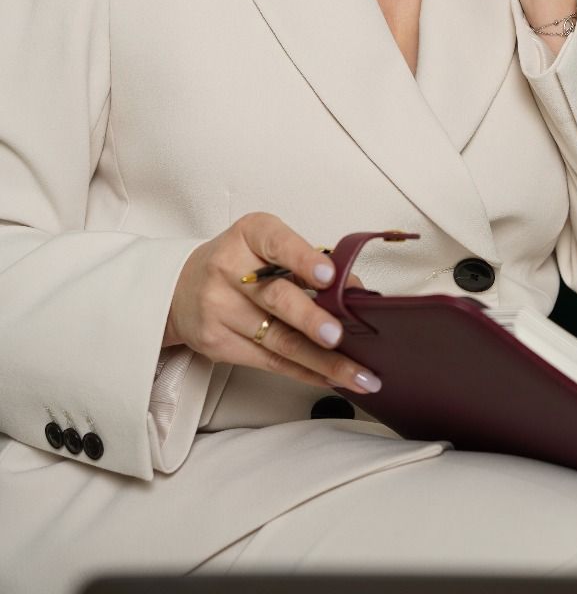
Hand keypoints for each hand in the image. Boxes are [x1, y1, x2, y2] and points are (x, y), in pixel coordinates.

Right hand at [161, 211, 379, 396]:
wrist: (181, 288)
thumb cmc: (239, 261)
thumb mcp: (269, 245)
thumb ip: (309, 262)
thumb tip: (353, 290)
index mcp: (249, 234)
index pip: (278, 244)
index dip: (304, 259)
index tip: (329, 275)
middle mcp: (230, 270)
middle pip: (276, 298)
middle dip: (311, 320)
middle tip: (339, 335)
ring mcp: (220, 310)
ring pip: (278, 341)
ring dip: (322, 361)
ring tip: (357, 374)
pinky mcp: (218, 344)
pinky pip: (270, 362)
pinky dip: (305, 373)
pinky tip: (331, 379)